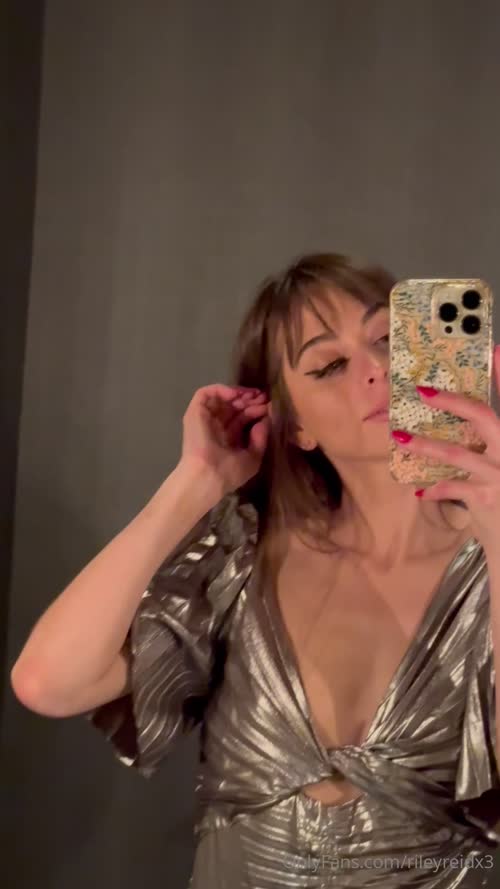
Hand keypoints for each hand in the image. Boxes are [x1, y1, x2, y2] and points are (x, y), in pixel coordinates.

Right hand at [180, 383, 270, 496]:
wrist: (208, 476)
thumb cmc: (230, 472)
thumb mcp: (253, 457)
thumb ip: (260, 438)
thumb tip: (264, 420)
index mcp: (228, 438)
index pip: (242, 418)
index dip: (255, 410)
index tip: (269, 406)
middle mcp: (216, 427)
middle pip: (233, 406)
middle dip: (249, 400)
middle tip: (263, 397)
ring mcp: (205, 418)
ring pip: (221, 398)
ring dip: (238, 393)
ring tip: (253, 394)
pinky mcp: (195, 412)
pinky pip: (205, 394)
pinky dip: (221, 390)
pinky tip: (236, 395)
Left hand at [390, 344, 499, 550]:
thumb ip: (487, 443)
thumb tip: (460, 422)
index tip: (495, 349)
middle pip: (483, 417)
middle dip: (452, 402)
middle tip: (422, 391)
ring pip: (457, 453)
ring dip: (424, 445)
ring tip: (400, 436)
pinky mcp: (486, 498)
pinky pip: (453, 487)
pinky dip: (435, 488)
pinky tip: (419, 491)